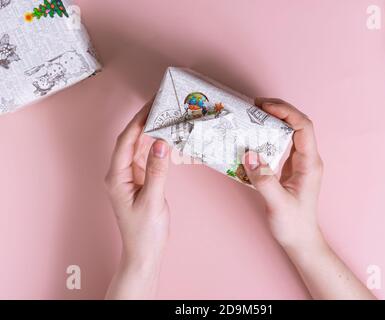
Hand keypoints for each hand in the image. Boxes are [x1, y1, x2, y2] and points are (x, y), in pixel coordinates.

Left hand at [105, 102, 169, 298]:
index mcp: (116, 177)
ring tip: (164, 115)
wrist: (144, 252)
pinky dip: (155, 146)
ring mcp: (129, 176)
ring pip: (138, 147)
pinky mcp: (140, 180)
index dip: (138, 121)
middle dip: (144, 121)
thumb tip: (161, 143)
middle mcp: (120, 173)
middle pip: (130, 140)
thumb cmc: (144, 231)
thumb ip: (157, 171)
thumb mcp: (152, 200)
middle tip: (160, 104)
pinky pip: (146, 157)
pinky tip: (165, 137)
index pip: (126, 141)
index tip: (151, 105)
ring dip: (150, 131)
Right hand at [243, 98, 323, 250]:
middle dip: (278, 111)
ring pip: (290, 132)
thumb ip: (264, 180)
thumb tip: (249, 154)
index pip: (303, 127)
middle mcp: (307, 159)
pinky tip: (254, 136)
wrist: (300, 239)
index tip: (264, 107)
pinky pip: (281, 144)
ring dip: (272, 121)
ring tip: (253, 115)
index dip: (285, 112)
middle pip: (297, 124)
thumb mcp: (278, 203)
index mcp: (309, 164)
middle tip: (254, 105)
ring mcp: (299, 163)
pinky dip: (268, 135)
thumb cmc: (293, 224)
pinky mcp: (289, 168)